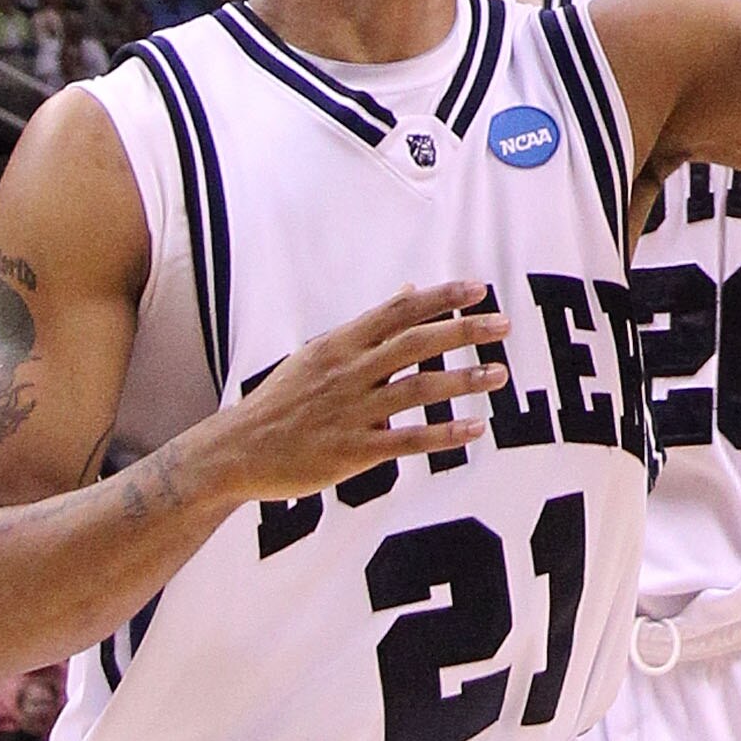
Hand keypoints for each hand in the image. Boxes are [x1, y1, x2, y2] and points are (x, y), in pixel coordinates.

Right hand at [213, 285, 504, 498]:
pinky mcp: (353, 450)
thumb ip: (368, 327)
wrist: (237, 451)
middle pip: (415, 342)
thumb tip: (407, 291)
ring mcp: (351, 411)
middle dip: (462, 330)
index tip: (478, 289)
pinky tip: (475, 429)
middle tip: (502, 325)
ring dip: (463, 379)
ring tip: (499, 374)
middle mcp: (349, 372)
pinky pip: (407, 440)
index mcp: (340, 344)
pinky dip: (444, 433)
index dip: (440, 298)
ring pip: (418, 389)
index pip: (398, 311)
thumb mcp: (319, 354)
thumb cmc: (283, 400)